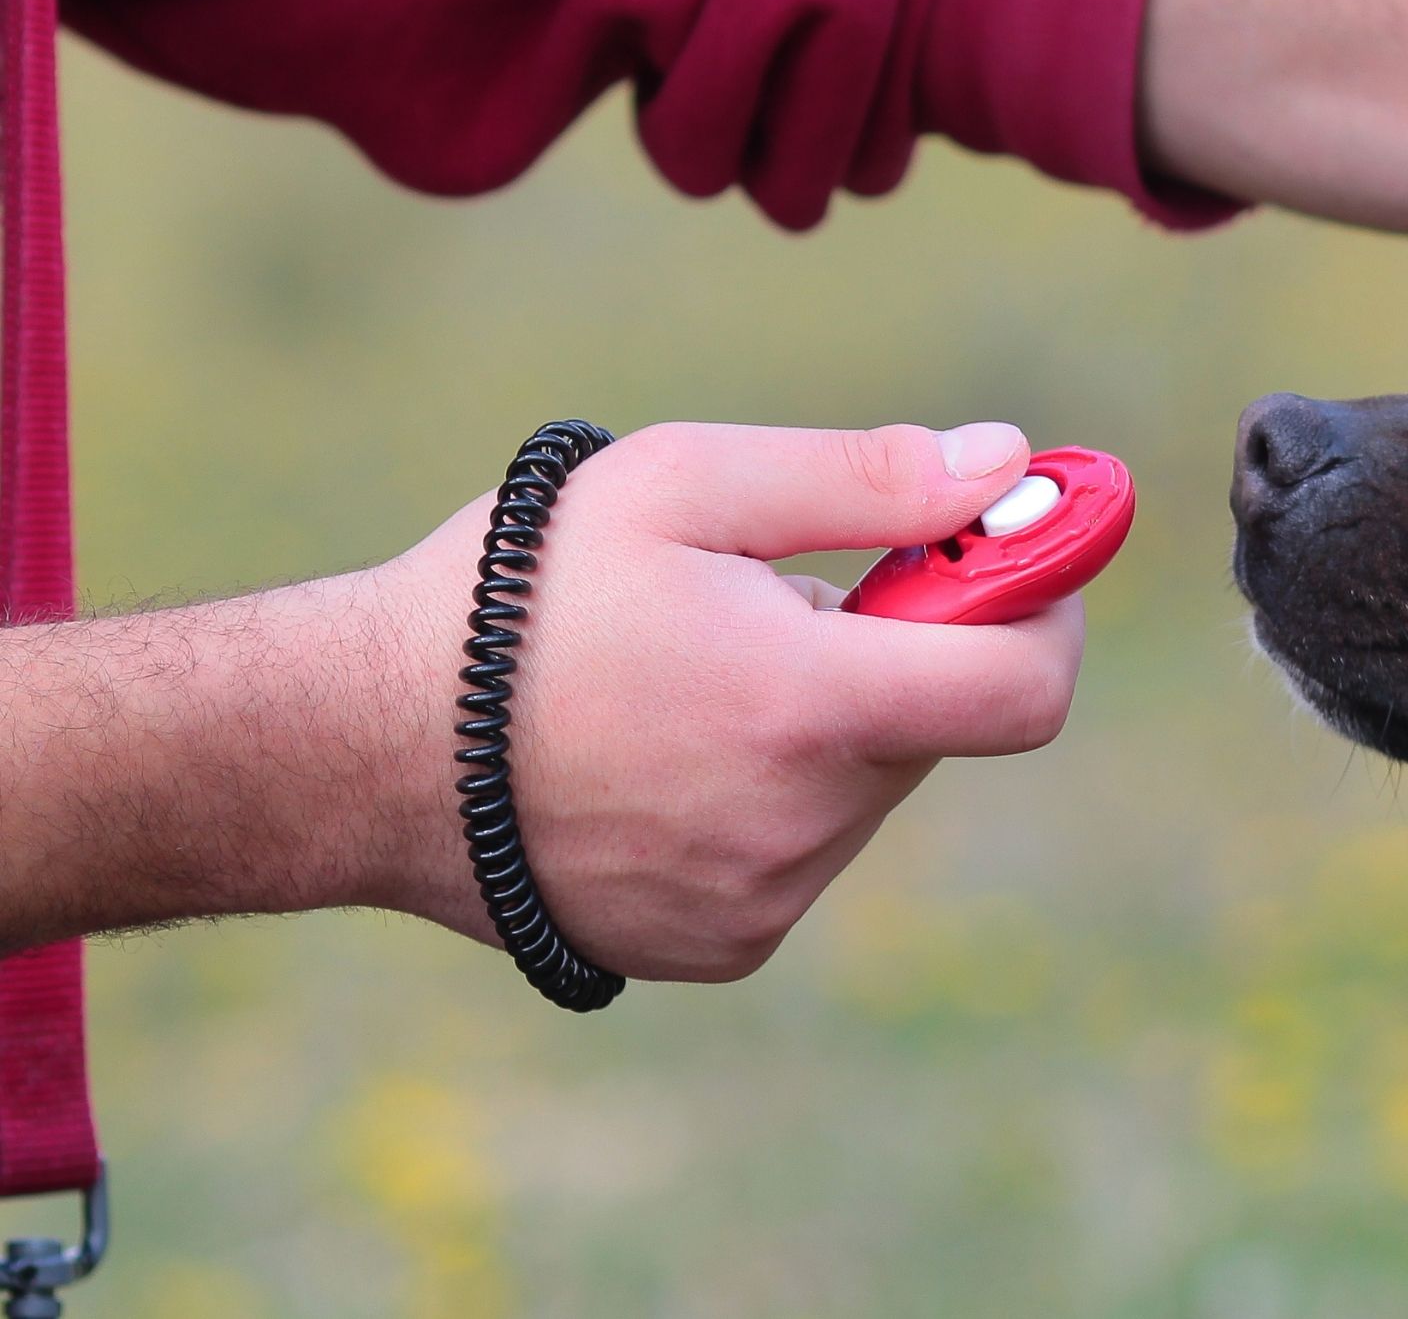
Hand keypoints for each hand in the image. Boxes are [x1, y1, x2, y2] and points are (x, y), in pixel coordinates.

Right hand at [359, 421, 1084, 980]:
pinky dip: (773, 794)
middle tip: (779, 602)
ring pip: (868, 786)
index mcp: (808, 707)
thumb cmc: (517, 595)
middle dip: (900, 649)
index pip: (1027, 688)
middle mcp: (801, 824)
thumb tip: (1014, 465)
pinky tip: (665, 756)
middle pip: (939, 723)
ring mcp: (763, 900)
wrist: (355, 749)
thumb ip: (867, 476)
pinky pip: (804, 849)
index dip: (1047, 609)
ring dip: (828, 723)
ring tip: (690, 681)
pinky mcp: (724, 948)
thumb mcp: (683, 483)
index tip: (1021, 554)